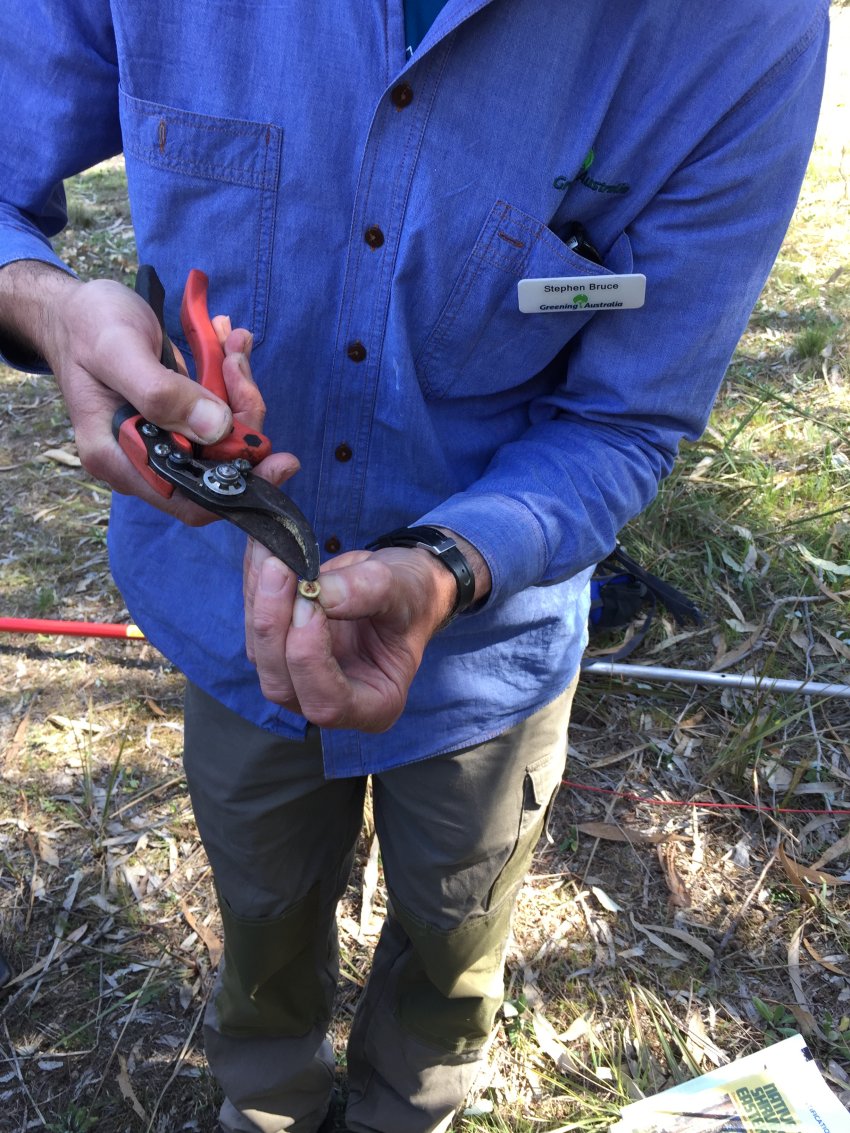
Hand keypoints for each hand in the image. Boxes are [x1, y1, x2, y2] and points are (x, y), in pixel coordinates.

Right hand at [6, 263, 297, 521]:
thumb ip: (162, 392)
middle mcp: (142, 458)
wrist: (72, 307)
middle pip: (216, 466)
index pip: (189, 500)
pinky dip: (231, 379)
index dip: (237, 486)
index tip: (278, 456)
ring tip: (233, 342)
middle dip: (241, 418)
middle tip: (238, 364)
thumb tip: (216, 428)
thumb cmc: (85, 325)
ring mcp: (162, 438)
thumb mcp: (118, 350)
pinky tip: (229, 344)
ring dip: (238, 390)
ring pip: (224, 436)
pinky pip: (218, 411)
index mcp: (118, 458)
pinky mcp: (178, 417)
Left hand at [243, 541, 459, 731]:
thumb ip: (365, 592)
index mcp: (374, 705)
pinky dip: (255, 589)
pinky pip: (256, 626)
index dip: (309, 658)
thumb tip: (316, 592)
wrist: (404, 585)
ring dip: (259, 603)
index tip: (311, 602)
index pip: (328, 704)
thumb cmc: (412, 597)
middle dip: (274, 627)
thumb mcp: (402, 591)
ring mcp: (301, 679)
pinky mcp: (281, 651)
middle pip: (283, 684)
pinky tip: (263, 553)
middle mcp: (331, 700)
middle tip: (279, 570)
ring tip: (270, 553)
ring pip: (261, 656)